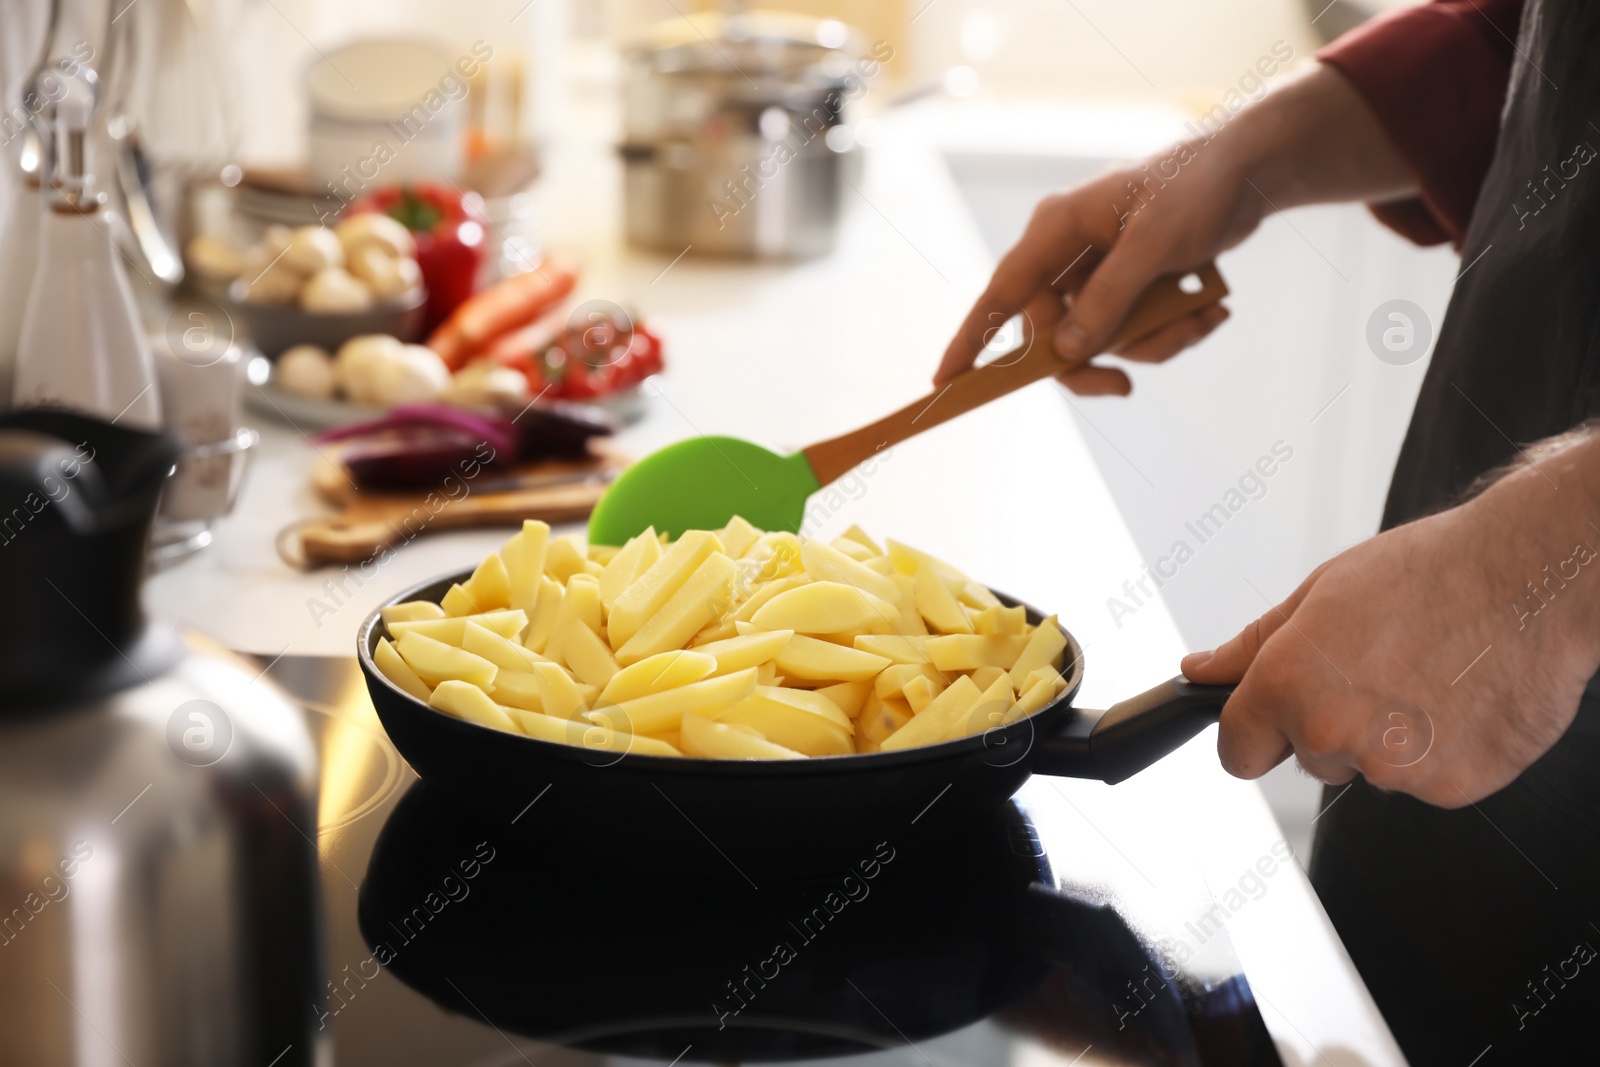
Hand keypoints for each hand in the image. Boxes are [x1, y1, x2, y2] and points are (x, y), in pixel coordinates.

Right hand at [935, 158, 1246, 396]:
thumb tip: (1065, 352)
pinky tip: (1211, 309)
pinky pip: (1133, 330)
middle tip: (1124, 386)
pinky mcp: (1129, 283)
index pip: (1000, 293)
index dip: (970, 340)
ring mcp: (1098, 270)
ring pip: (1101, 338)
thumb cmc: (1197, 188)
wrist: (1250, 169)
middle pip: (1053, 333)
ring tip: (1203, 319)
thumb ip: (1108, 299)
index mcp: (1056, 229)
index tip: (944, 381)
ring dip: (1154, 342)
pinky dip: (1172, 330)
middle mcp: (1068, 252)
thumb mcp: (1154, 244)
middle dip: (1097, 358)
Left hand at [1183, 436, 1599, 805]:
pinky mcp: (1451, 787)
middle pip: (1308, 758)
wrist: (1531, 581)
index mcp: (1289, 685)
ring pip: (1369, 769)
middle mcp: (1334, 734)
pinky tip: (1459, 699)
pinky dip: (1440, 751)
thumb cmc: (1431, 574)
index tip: (1265, 726)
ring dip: (1387, 737)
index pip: (1237, 751)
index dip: (1251, 735)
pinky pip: (1425, 780)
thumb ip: (1251, 645)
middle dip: (1330, 723)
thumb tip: (1200, 669)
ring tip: (1426, 673)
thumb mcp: (1320, 593)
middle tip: (1378, 667)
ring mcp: (1395, 769)